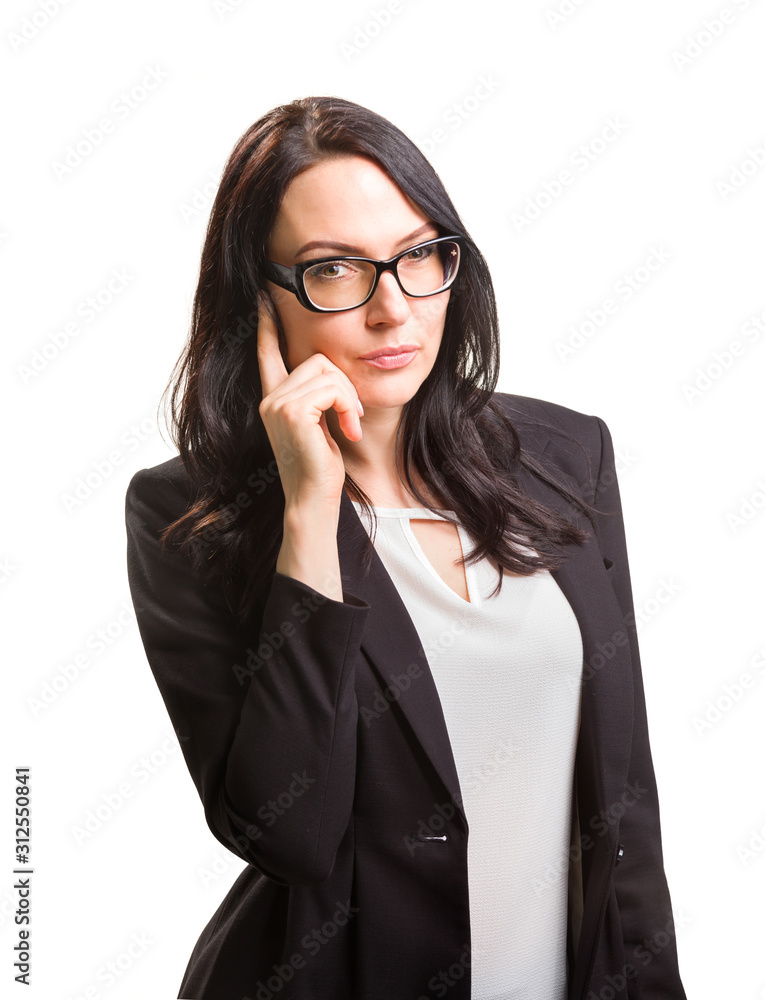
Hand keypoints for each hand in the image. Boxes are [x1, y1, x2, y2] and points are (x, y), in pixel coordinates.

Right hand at [256, 291, 363, 511]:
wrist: (314, 499)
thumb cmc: (321, 467)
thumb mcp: (320, 424)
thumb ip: (318, 398)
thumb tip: (332, 373)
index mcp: (274, 399)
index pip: (266, 354)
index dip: (266, 326)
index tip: (263, 299)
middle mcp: (270, 398)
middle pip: (316, 359)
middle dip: (344, 385)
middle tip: (351, 417)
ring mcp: (277, 404)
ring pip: (327, 372)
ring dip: (348, 399)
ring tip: (349, 426)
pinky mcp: (292, 412)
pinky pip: (332, 389)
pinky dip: (347, 406)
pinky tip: (347, 430)